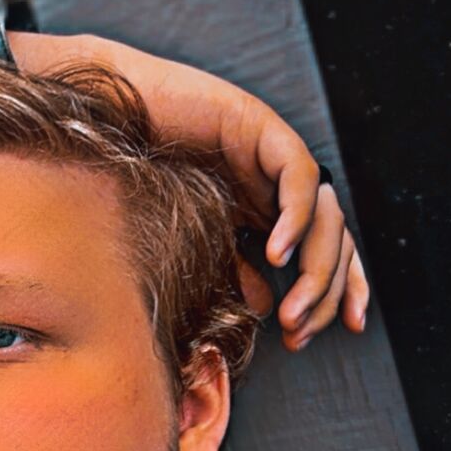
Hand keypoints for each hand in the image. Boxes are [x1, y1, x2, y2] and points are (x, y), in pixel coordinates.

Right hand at [6, 30, 369, 350]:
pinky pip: (299, 177)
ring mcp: (275, 153)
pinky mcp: (263, 126)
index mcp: (267, 203)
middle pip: (334, 239)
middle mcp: (279, 181)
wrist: (112, 118)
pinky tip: (277, 255)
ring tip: (291, 309)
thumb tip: (267, 305)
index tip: (329, 332)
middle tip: (298, 329)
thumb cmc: (142, 171)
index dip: (339, 289)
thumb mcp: (198, 235)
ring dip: (317, 269)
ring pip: (327, 215)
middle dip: (325, 292)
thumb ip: (235, 266)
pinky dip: (295, 219)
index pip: (325, 248)